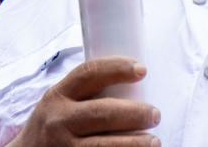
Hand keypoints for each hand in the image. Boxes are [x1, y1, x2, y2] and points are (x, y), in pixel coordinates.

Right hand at [9, 57, 160, 146]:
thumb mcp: (58, 105)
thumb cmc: (52, 127)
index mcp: (58, 96)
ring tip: (154, 141)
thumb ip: (85, 96)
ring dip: (135, 143)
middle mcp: (59, 121)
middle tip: (155, 114)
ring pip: (105, 146)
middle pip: (103, 112)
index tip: (141, 70)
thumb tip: (133, 87)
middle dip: (135, 113)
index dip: (117, 68)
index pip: (89, 74)